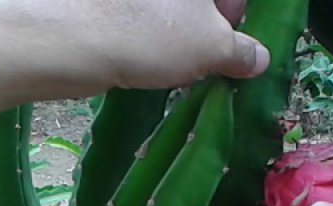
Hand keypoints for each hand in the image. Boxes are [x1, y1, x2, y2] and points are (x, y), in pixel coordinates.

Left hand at [33, 0, 269, 91]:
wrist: (73, 41)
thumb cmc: (152, 34)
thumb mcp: (214, 47)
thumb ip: (241, 51)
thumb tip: (258, 58)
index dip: (240, 18)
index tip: (241, 51)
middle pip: (202, 6)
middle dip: (212, 31)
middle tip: (213, 66)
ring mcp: (137, 1)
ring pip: (173, 15)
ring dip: (184, 41)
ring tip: (184, 71)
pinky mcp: (111, 10)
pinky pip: (145, 24)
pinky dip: (155, 43)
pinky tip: (153, 67)